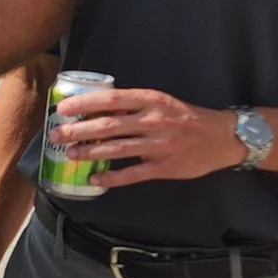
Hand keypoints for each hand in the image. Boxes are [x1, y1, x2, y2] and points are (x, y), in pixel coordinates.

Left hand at [54, 86, 245, 186]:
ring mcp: (159, 146)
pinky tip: (94, 178)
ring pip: (117, 149)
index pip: (111, 99)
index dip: (84, 103)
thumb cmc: (185, 117)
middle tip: (57, 134)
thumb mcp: (161, 101)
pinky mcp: (164, 167)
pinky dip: (111, 177)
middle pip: (109, 125)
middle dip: (78, 130)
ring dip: (90, 152)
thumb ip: (133, 105)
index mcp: (151, 100)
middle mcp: (153, 121)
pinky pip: (132, 174)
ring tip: (69, 154)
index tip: (62, 108)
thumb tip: (95, 107)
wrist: (221, 137)